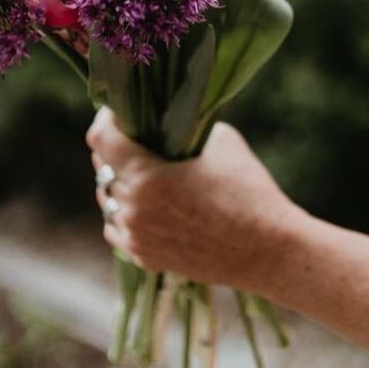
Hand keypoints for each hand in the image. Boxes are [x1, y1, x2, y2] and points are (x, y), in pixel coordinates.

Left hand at [86, 107, 304, 290]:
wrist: (267, 250)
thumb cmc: (249, 191)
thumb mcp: (222, 141)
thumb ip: (189, 128)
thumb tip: (175, 119)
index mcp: (147, 177)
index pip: (102, 139)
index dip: (107, 118)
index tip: (118, 110)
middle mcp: (133, 209)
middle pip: (102, 168)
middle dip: (114, 148)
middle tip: (134, 135)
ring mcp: (136, 238)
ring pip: (108, 199)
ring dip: (118, 181)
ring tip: (140, 169)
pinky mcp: (145, 258)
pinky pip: (118, 228)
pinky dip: (125, 212)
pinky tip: (144, 202)